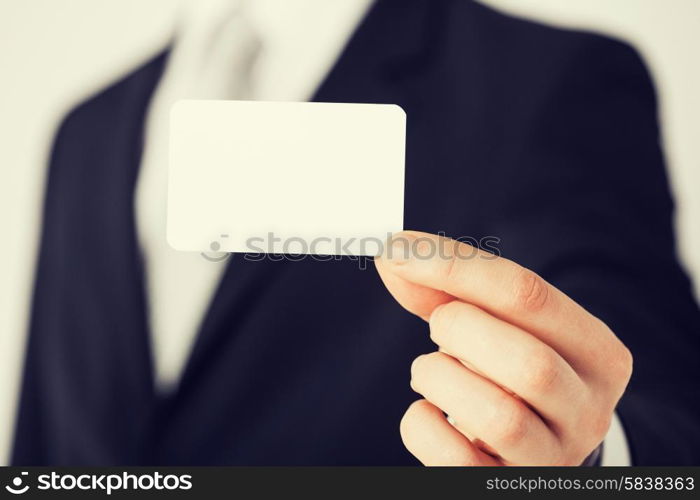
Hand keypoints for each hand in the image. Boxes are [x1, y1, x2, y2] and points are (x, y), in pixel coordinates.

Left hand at [375, 231, 632, 465]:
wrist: (528, 449)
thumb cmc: (508, 374)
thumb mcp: (498, 326)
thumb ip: (447, 289)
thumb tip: (393, 253)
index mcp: (598, 354)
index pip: (529, 295)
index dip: (454, 266)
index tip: (398, 248)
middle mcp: (588, 411)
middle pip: (527, 362)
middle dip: (459, 330)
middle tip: (438, 326)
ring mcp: (552, 459)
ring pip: (497, 417)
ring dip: (439, 378)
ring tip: (431, 372)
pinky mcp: (507, 489)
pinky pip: (454, 461)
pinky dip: (422, 426)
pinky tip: (428, 413)